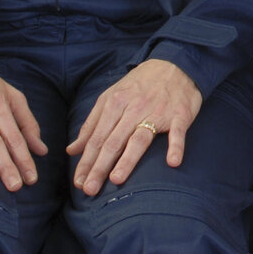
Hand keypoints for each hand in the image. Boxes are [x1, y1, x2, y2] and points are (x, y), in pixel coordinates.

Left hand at [67, 58, 202, 196]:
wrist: (175, 64)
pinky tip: (172, 162)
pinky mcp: (180, 114)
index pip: (97, 138)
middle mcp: (134, 108)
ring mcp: (158, 111)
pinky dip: (176, 146)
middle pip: (113, 142)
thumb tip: (72, 150)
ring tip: (116, 180)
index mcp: (114, 103)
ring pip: (139, 138)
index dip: (86, 162)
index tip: (78, 182)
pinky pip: (177, 132)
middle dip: (99, 167)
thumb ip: (92, 124)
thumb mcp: (111, 97)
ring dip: (128, 159)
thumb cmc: (140, 85)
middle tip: (89, 190)